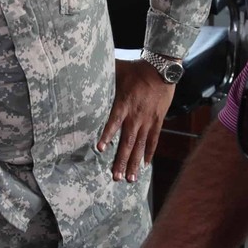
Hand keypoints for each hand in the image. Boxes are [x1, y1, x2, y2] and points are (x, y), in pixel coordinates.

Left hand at [98, 58, 174, 181]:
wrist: (162, 69)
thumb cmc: (137, 69)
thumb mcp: (118, 70)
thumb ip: (103, 75)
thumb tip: (85, 69)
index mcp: (124, 103)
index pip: (114, 122)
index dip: (107, 135)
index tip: (100, 149)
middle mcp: (136, 116)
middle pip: (128, 142)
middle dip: (121, 160)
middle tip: (115, 177)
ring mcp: (148, 120)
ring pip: (141, 146)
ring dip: (135, 163)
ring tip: (130, 178)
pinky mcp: (158, 121)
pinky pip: (154, 140)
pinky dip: (150, 153)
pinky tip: (145, 165)